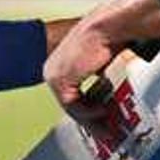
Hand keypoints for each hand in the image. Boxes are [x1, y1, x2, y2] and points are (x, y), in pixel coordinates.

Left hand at [43, 12, 122, 128]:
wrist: (106, 27)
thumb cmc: (107, 39)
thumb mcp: (100, 65)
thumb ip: (97, 82)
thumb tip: (106, 102)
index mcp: (60, 65)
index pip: (71, 95)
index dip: (88, 110)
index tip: (101, 119)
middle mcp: (52, 70)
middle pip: (70, 104)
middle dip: (90, 121)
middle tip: (105, 132)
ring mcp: (53, 75)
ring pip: (71, 108)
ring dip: (91, 120)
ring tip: (107, 126)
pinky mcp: (60, 80)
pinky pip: (73, 106)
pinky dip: (89, 112)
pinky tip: (103, 111)